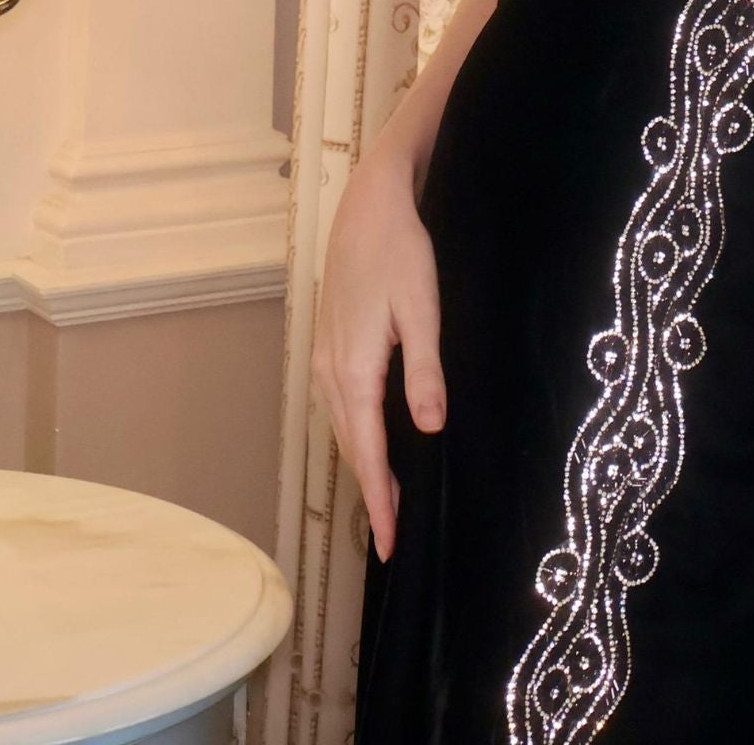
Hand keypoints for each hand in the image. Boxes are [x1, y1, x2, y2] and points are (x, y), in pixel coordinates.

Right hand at [310, 144, 445, 564]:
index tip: (390, 544)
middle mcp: (330, 373)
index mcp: (355, 371)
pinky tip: (372, 440)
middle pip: (351, 449)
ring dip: (362, 465)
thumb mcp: (423, 309)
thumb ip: (424, 371)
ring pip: (342, 429)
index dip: (380, 501)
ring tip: (387, 499)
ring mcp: (324, 360)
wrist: (367, 208)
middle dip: (371, 493)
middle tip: (393, 536)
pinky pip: (339, 406)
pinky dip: (354, 434)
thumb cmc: (401, 252)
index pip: (367, 453)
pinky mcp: (327, 347)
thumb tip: (430, 430)